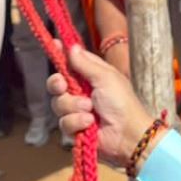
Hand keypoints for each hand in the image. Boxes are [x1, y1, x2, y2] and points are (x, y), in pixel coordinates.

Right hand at [48, 44, 157, 167]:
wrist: (127, 135)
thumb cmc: (121, 102)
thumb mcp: (105, 77)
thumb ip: (85, 63)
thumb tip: (71, 46)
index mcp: (89, 75)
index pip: (70, 61)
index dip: (60, 54)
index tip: (53, 45)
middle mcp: (80, 91)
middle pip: (56, 83)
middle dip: (57, 84)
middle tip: (63, 86)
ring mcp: (76, 110)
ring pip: (58, 104)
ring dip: (73, 106)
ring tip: (90, 110)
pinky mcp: (74, 127)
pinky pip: (64, 122)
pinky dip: (76, 122)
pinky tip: (89, 124)